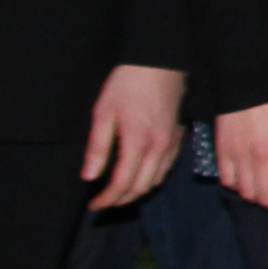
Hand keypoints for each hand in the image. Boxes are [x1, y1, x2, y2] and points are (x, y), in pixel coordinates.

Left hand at [85, 63, 185, 206]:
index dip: (107, 199)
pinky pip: (166, 168)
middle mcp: (159, 148)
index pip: (122, 183)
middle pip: (141, 187)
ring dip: (137, 192)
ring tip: (118, 193)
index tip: (93, 205)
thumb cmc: (127, 85)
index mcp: (138, 143)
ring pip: (156, 181)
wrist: (160, 63)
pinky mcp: (178, 136)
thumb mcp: (103, 113)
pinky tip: (139, 176)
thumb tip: (89, 177)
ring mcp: (172, 143)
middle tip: (103, 202)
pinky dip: (151, 179)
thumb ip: (97, 147)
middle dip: (121, 200)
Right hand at [216, 94, 267, 209]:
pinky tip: (242, 177)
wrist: (250, 88)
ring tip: (260, 187)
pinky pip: (227, 182)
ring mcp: (240, 159)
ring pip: (246, 195)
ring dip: (255, 195)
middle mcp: (263, 161)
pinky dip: (235, 185)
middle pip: (266, 200)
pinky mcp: (222, 154)